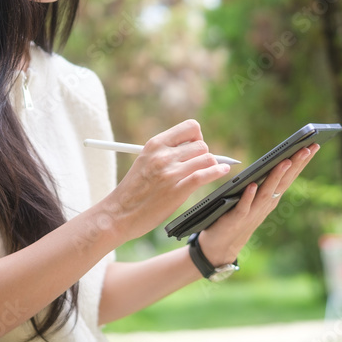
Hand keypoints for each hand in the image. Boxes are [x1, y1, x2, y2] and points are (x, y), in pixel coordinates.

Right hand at [100, 119, 231, 241]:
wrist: (118, 214)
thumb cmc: (133, 190)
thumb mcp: (145, 161)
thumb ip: (166, 153)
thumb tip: (194, 147)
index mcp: (155, 144)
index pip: (190, 127)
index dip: (197, 137)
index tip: (195, 148)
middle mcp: (163, 155)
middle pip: (201, 144)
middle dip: (204, 155)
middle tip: (199, 166)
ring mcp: (170, 173)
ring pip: (206, 158)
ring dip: (211, 165)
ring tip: (208, 172)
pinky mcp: (176, 190)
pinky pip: (204, 175)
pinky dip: (217, 172)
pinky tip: (223, 172)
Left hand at [196, 144, 319, 266]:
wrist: (222, 245)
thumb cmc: (239, 215)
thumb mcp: (255, 197)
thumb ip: (264, 181)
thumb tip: (276, 158)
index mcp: (272, 196)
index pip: (289, 175)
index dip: (301, 160)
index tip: (313, 144)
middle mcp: (266, 204)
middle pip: (283, 181)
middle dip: (295, 164)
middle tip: (306, 147)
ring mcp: (253, 212)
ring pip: (266, 192)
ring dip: (275, 177)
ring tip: (284, 161)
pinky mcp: (236, 219)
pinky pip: (244, 206)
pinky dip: (248, 196)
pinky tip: (252, 185)